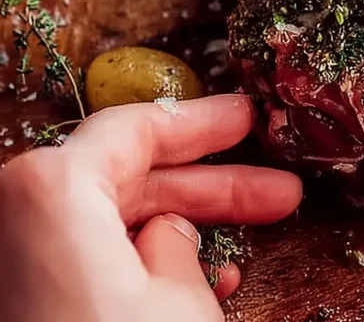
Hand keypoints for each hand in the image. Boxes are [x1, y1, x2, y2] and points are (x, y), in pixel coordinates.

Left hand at [0, 95, 301, 321]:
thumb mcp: (177, 309)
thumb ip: (177, 249)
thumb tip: (171, 232)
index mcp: (49, 196)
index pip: (135, 131)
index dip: (202, 121)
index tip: (249, 117)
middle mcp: (17, 225)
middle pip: (129, 180)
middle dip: (212, 186)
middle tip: (279, 190)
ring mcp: (19, 270)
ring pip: (115, 227)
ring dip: (189, 233)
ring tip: (260, 243)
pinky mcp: (29, 307)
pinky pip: (91, 271)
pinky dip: (147, 272)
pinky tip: (213, 286)